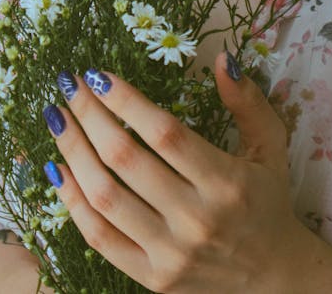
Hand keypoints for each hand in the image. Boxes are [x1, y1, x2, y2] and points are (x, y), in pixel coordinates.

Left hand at [42, 53, 307, 292]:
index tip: (99, 75)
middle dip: (90, 116)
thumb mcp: (270, 145)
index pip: (165, 134)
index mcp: (226, 182)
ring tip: (58, 118)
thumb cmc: (267, 200)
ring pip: (105, 198)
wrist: (273, 276)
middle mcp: (196, 219)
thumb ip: (247, 101)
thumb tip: (221, 59)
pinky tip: (59, 169)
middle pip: (126, 160)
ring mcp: (170, 253)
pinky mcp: (152, 278)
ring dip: (74, 152)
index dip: (127, 102)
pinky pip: (100, 238)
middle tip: (70, 86)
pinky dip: (72, 202)